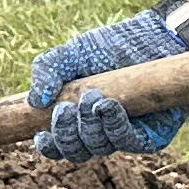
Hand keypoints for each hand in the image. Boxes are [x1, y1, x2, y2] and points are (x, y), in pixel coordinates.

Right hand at [27, 5, 188, 162]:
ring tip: (92, 96)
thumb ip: (46, 71)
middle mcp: (102, 131)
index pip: (60, 146)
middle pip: (77, 152)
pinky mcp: (152, 136)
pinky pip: (128, 142)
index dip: (49, 146)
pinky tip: (108, 106)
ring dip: (89, 125)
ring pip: (99, 147)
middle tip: (66, 108)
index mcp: (79, 119)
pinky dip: (114, 126)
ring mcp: (127, 135)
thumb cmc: (112, 46)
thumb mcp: (71, 54)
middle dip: (66, 135)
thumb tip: (34, 101)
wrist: (153, 36)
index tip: (40, 135)